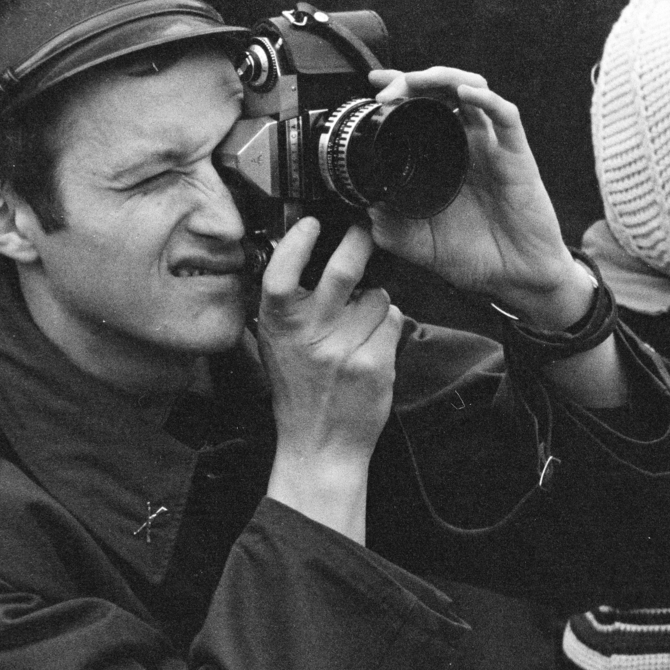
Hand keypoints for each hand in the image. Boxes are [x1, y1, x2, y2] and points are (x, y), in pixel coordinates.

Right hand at [259, 218, 402, 541]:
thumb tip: (306, 258)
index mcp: (278, 326)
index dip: (297, 244)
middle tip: (365, 231)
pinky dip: (389, 327)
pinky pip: (393, 321)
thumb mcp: (277, 346)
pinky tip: (374, 346)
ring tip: (361, 326)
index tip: (311, 223)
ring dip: (376, 303)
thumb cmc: (300, 392)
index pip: (280, 274)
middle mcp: (309, 335)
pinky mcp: (374, 363)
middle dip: (360, 242)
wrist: (320, 446)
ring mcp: (343, 349)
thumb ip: (289, 308)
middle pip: (344, 270)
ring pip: (378, 296)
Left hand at [366, 67, 591, 330]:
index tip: (374, 85)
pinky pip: (505, 117)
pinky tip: (466, 95)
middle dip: (413, 80)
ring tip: (418, 83)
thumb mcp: (418, 243)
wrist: (515, 279)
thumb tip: (362, 201)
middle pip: (442, 92)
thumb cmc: (475, 257)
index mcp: (443, 160)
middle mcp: (467, 146)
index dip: (399, 90)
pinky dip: (486, 100)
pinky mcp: (516, 156)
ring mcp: (492, 147)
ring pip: (472, 91)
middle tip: (387, 90)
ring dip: (443, 79)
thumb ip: (389, 224)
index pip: (421, 111)